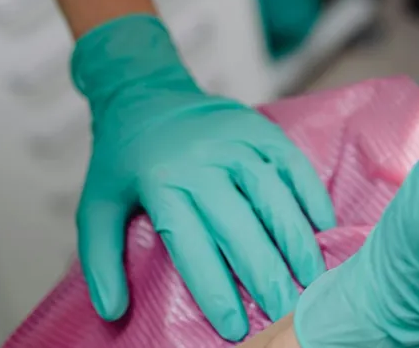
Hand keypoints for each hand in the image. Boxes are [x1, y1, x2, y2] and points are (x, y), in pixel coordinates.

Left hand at [72, 15, 335, 341]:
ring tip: (311, 278)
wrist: (146, 94)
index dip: (215, 288)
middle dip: (266, 274)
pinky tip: (324, 228)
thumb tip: (113, 311)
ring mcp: (234, 141)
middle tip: (286, 312)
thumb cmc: (124, 160)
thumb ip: (101, 259)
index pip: (192, 244)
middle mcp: (201, 161)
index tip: (234, 327)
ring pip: (272, 196)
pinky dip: (310, 196)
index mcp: (160, 182)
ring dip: (296, 240)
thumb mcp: (95, 205)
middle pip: (240, 225)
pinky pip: (292, 164)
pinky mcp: (260, 128)